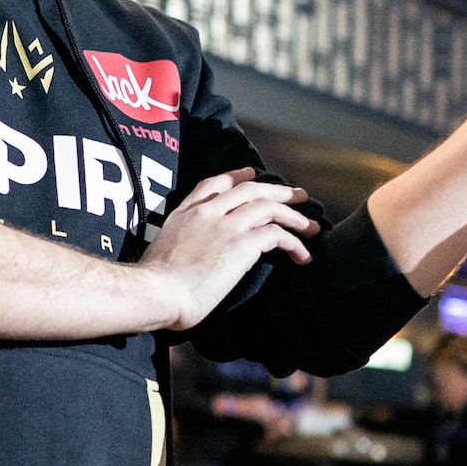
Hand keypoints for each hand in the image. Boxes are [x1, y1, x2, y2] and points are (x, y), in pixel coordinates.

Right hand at [139, 168, 317, 331]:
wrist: (156, 291)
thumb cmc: (154, 285)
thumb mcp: (162, 249)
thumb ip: (182, 242)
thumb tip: (193, 254)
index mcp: (186, 213)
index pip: (215, 183)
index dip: (237, 176)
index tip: (252, 174)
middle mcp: (208, 212)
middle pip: (250, 189)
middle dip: (278, 191)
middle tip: (299, 195)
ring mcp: (225, 226)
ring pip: (268, 207)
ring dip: (294, 216)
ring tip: (312, 226)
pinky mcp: (241, 245)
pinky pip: (276, 235)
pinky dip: (294, 242)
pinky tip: (303, 255)